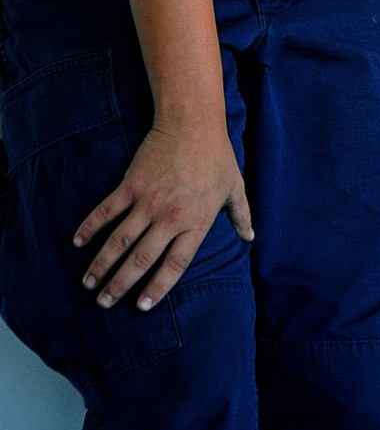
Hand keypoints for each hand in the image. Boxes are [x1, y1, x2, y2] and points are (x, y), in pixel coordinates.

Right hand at [73, 122, 252, 309]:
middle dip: (120, 285)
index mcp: (196, 222)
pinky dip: (91, 227)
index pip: (175, 265)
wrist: (192, 122)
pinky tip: (79, 243)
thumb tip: (249, 236)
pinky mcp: (131, 185)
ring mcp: (148, 201)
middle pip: (141, 259)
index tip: (142, 307)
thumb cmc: (216, 155)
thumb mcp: (234, 187)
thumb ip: (241, 215)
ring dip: (101, 265)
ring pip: (119, 242)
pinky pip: (106, 211)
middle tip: (104, 304)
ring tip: (89, 284)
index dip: (158, 288)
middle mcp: (170, 217)